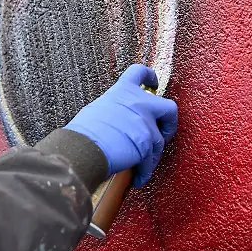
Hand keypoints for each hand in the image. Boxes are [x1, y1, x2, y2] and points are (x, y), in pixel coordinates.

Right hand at [64, 64, 178, 187]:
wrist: (82, 148)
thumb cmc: (84, 132)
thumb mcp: (97, 109)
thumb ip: (116, 109)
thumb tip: (120, 120)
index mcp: (123, 91)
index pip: (140, 73)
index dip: (150, 77)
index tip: (153, 83)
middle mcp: (138, 103)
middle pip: (168, 107)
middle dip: (169, 123)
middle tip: (162, 132)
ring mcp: (145, 123)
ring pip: (160, 141)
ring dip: (152, 155)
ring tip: (142, 165)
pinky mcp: (146, 143)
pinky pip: (151, 160)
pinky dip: (144, 171)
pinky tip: (138, 177)